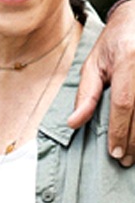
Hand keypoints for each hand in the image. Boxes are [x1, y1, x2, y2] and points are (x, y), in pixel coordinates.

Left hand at [67, 0, 134, 165]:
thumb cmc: (114, 42)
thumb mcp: (93, 62)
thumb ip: (86, 93)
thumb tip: (74, 123)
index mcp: (126, 60)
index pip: (124, 103)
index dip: (120, 131)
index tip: (114, 152)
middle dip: (134, 141)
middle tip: (124, 160)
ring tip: (134, 155)